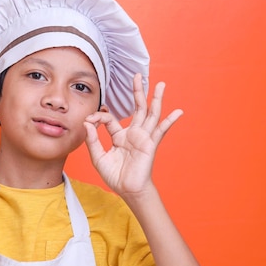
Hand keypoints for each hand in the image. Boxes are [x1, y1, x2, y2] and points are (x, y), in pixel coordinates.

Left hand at [84, 73, 182, 196]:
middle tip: (137, 76)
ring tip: (160, 85)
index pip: (110, 119)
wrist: (128, 190)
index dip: (98, 116)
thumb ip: (92, 140)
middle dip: (137, 92)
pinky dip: (170, 121)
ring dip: (156, 99)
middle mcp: (133, 134)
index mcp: (120, 136)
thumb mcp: (98, 157)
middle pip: (137, 108)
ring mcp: (143, 137)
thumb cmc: (115, 176)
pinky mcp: (150, 144)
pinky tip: (178, 112)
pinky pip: (161, 130)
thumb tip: (86, 123)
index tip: (90, 119)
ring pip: (151, 114)